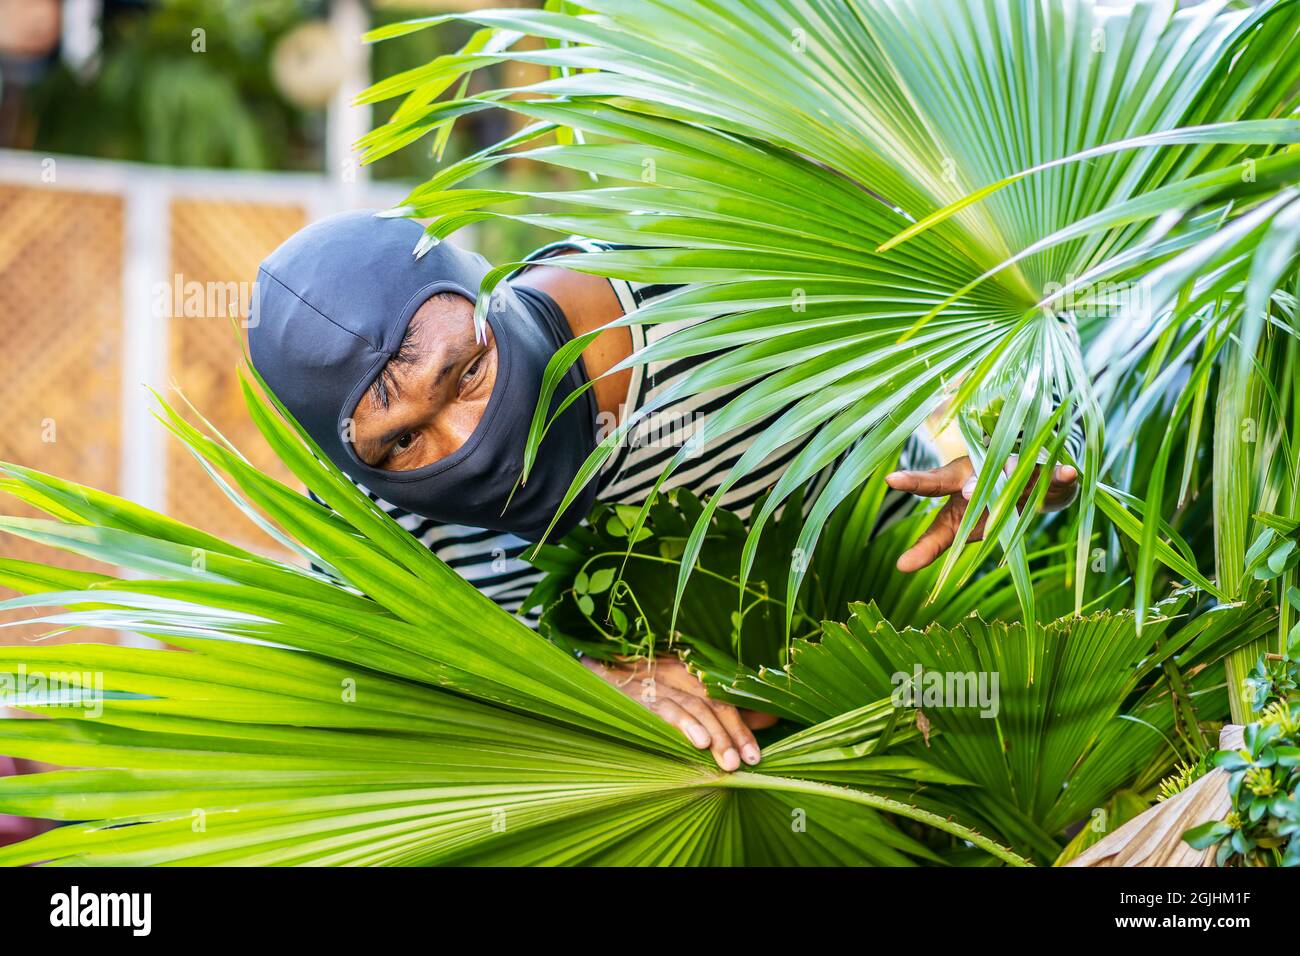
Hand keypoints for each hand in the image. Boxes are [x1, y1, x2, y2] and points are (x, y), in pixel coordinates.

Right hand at [583, 654, 776, 770]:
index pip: (727, 699)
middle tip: (750, 760)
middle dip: (736, 732)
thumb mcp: (686, 695)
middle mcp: (680, 675)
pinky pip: (666, 709)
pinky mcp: (638, 695)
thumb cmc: (644, 689)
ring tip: (730, 762)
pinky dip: (684, 725)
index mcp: (694, 674)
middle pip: (717, 702)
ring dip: (716, 735)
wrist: (594, 673)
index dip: (746, 724)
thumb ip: (726, 708)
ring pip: (696, 707)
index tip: (759, 753)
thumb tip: (768, 718)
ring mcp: (659, 683)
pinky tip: (698, 742)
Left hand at [884, 455, 1077, 572]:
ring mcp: (1016, 467)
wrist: (1030, 483)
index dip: (915, 481)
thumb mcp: (957, 524)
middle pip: (975, 473)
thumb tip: (899, 567)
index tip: (891, 479)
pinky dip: (1062, 474)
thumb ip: (930, 544)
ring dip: (1015, 472)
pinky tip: (1070, 472)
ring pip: (1015, 470)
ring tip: (1012, 474)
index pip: (934, 483)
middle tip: (966, 492)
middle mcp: (985, 468)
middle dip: (971, 481)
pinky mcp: (1047, 472)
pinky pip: (1055, 474)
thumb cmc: (986, 504)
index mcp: (958, 480)